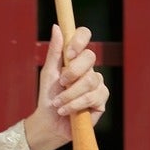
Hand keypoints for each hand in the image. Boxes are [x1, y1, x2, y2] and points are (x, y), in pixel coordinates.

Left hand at [24, 25, 108, 149]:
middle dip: (72, 72)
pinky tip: (67, 111)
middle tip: (60, 83)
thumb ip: (54, 52)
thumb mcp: (48, 73)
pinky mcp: (101, 102)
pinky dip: (76, 104)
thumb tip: (57, 27)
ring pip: (91, 80)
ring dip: (70, 94)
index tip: (68, 55)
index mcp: (76, 58)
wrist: (49, 123)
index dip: (79, 41)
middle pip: (91, 57)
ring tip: (59, 103)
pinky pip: (93, 97)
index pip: (85, 36)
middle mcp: (90, 69)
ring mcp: (98, 85)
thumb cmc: (48, 97)